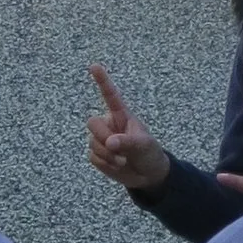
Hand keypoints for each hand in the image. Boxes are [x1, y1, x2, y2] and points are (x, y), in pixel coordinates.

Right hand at [85, 65, 170, 194]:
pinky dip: (105, 164)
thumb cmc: (149, 153)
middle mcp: (109, 125)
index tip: (94, 65)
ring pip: (92, 143)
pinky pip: (93, 157)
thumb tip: (110, 142)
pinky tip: (117, 166)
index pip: (110, 95)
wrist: (148, 176)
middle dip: (102, 137)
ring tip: (123, 160)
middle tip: (117, 148)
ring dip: (108, 156)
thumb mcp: (143, 146)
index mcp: (122, 116)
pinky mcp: (98, 155)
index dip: (102, 80)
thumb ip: (127, 142)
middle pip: (92, 124)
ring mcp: (102, 140)